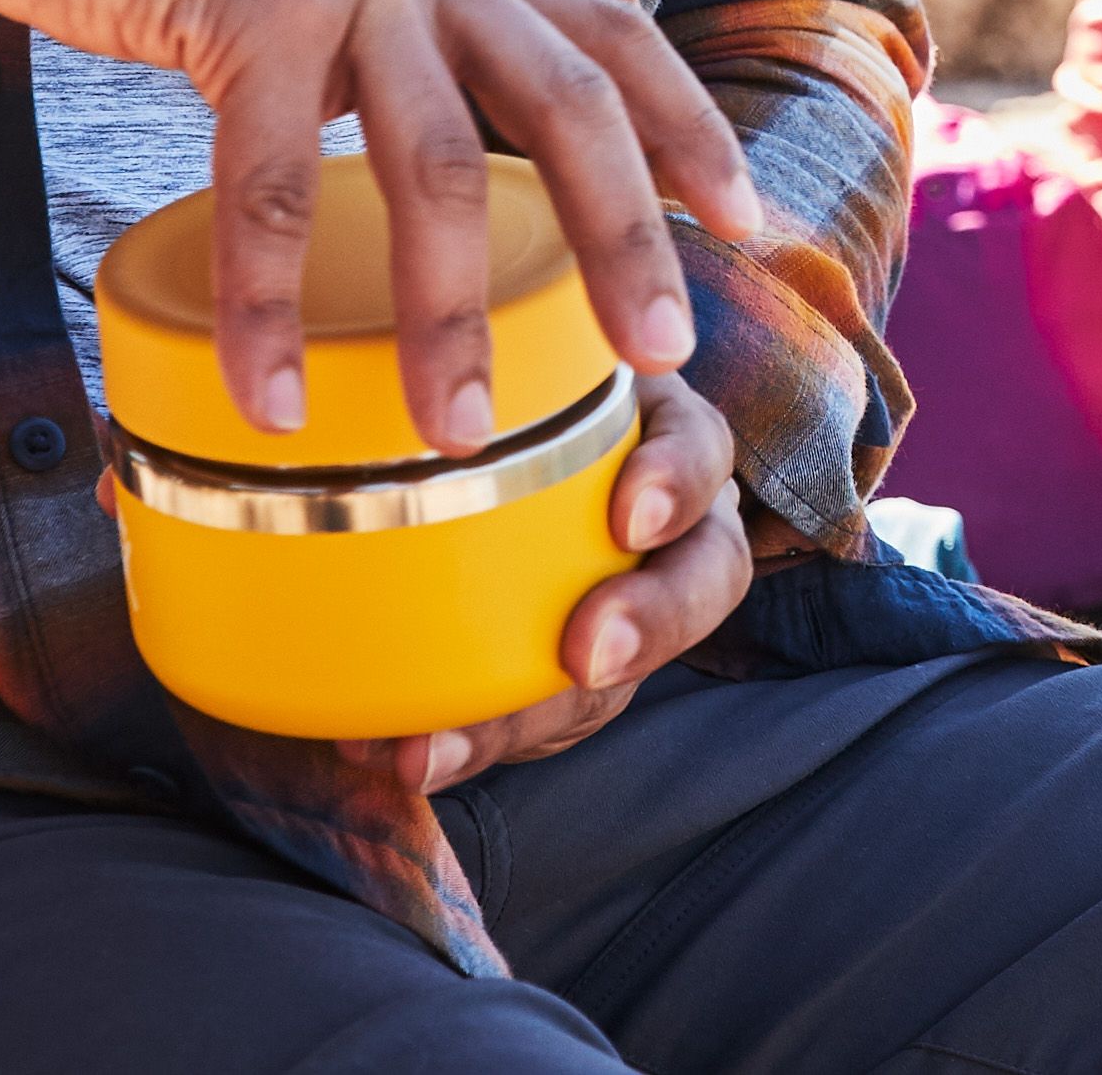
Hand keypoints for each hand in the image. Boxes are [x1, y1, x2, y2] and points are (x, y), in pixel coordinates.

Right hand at [0, 0, 770, 441]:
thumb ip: (370, 42)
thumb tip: (402, 167)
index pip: (609, 38)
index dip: (689, 128)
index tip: (748, 222)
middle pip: (571, 104)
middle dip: (629, 233)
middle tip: (666, 353)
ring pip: (437, 165)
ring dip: (454, 312)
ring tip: (463, 431)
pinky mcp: (245, 4)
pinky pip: (277, 184)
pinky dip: (274, 305)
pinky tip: (269, 396)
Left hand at [389, 370, 751, 789]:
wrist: (451, 454)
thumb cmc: (489, 393)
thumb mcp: (506, 362)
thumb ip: (482, 360)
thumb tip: (407, 344)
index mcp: (653, 434)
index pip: (698, 451)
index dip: (675, 485)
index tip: (628, 519)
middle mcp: (661, 526)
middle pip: (699, 580)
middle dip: (652, 623)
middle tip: (588, 657)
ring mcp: (618, 603)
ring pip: (615, 678)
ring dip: (529, 723)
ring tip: (433, 753)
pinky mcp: (569, 675)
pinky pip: (541, 724)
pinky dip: (473, 743)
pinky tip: (402, 755)